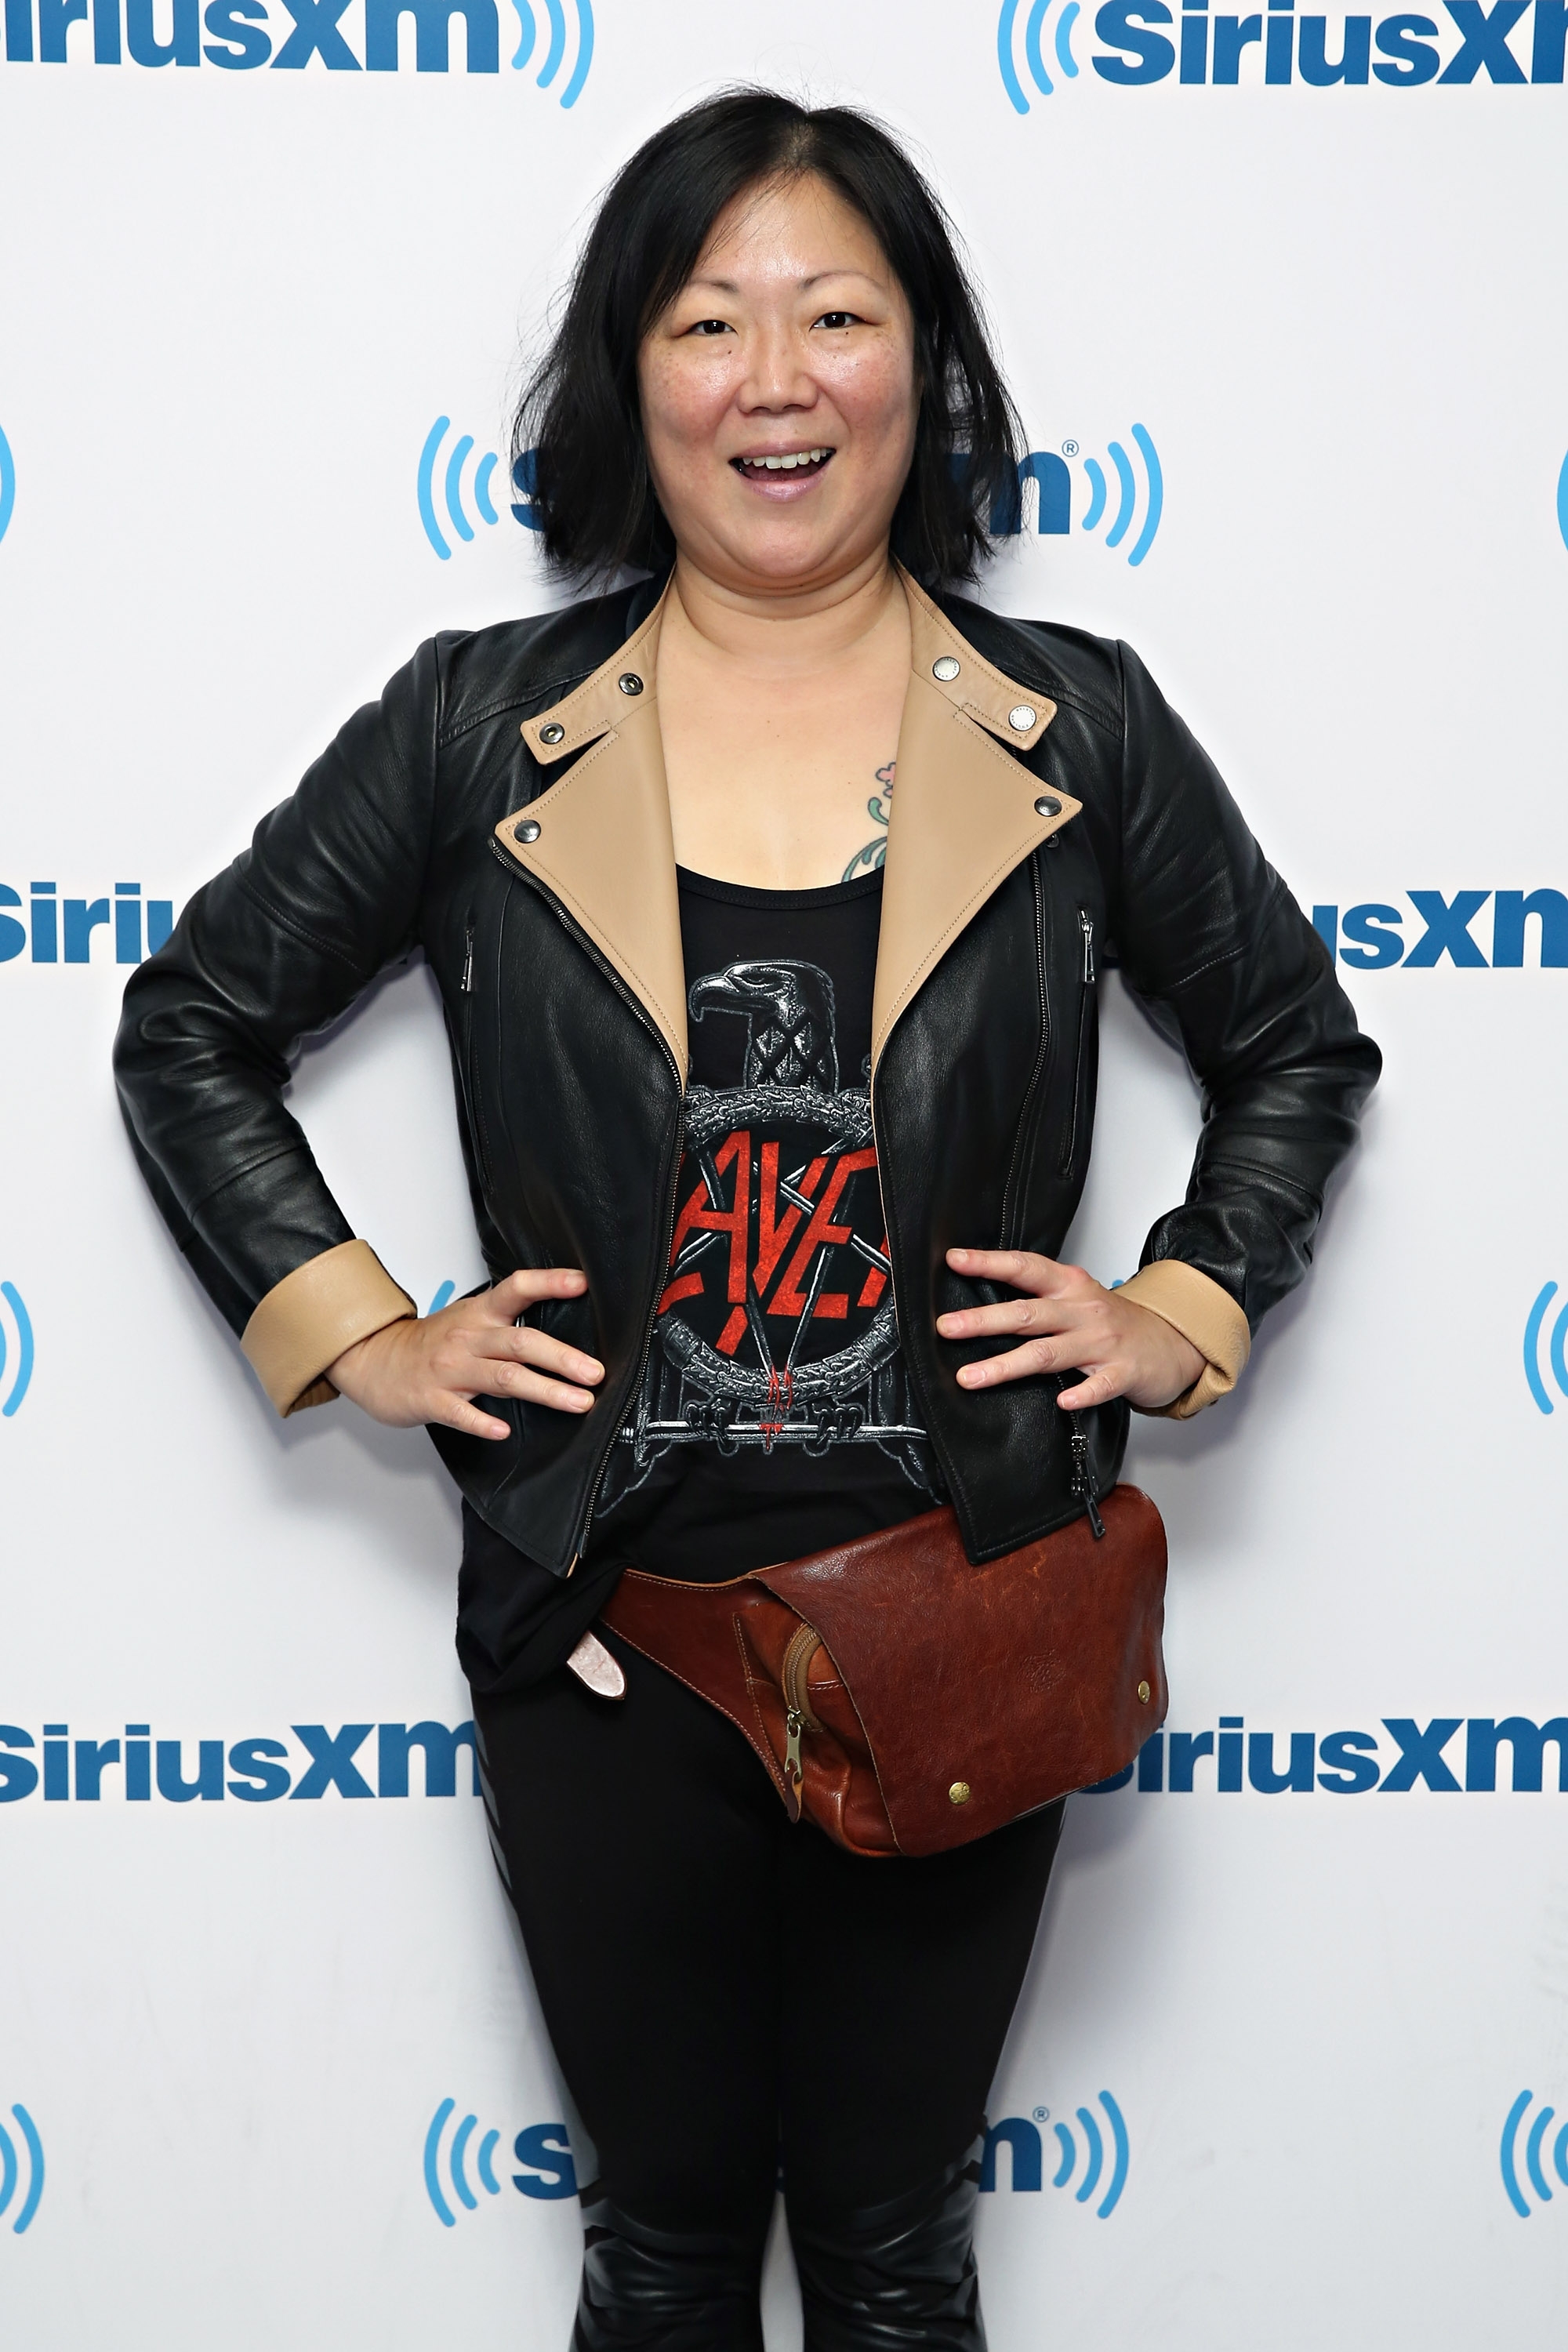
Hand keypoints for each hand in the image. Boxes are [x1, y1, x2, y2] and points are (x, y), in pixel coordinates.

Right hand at [327, 1268, 602, 1440]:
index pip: (517, 1289)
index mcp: (479, 1314)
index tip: (581, 1283)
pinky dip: (482, 1422)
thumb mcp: (468, 1318)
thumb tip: (564, 1326)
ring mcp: (450, 1369)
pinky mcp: (432, 1399)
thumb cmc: (431, 1343)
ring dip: (545, 1390)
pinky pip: (460, 1412)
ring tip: (578, 1402)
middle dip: (563, 1358)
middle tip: (596, 1373)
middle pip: (521, 1342)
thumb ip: (507, 1320)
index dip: (549, 1283)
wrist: (373, 1360)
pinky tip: (503, 1431)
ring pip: (503, 1377)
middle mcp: (468, 1337)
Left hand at [936, 1248, 1204, 1411]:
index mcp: (1070, 1286)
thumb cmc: (1114, 1321)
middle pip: (1027, 1313)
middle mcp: (1083, 1310)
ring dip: (1006, 1365)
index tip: (956, 1260)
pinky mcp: (1122, 1372)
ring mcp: (1102, 1342)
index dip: (990, 1262)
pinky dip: (1081, 1394)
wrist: (1172, 1342)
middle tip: (948, 1328)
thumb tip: (979, 1302)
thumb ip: (1038, 1296)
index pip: (1025, 1268)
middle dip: (984, 1321)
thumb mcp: (1078, 1297)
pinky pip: (1099, 1385)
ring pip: (1048, 1353)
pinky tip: (1062, 1402)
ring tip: (971, 1377)